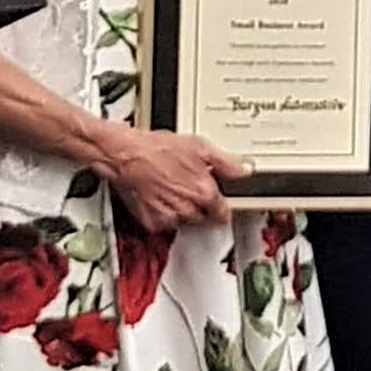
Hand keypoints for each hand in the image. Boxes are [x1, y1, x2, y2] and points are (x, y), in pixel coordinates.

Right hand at [106, 128, 251, 232]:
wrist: (124, 154)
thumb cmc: (157, 148)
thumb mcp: (199, 146)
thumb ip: (228, 163)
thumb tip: (246, 170)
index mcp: (204, 193)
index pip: (224, 214)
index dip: (221, 207)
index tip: (219, 204)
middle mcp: (188, 208)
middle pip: (204, 219)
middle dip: (201, 208)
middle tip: (191, 190)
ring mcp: (169, 217)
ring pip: (184, 222)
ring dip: (183, 211)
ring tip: (173, 189)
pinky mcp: (151, 222)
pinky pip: (165, 224)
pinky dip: (164, 214)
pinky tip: (160, 196)